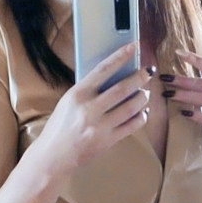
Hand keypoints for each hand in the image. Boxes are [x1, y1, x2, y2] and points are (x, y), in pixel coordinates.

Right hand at [37, 43, 152, 169]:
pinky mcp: (107, 141)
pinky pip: (132, 125)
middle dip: (140, 77)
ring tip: (145, 92)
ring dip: (142, 97)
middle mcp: (89, 109)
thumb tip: (115, 75)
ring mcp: (99, 127)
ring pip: (131, 107)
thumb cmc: (60, 125)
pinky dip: (141, 116)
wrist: (53, 156)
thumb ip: (89, 89)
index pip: (103, 69)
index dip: (121, 56)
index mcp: (77, 94)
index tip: (133, 46)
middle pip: (122, 88)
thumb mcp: (69, 101)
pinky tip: (142, 111)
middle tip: (148, 71)